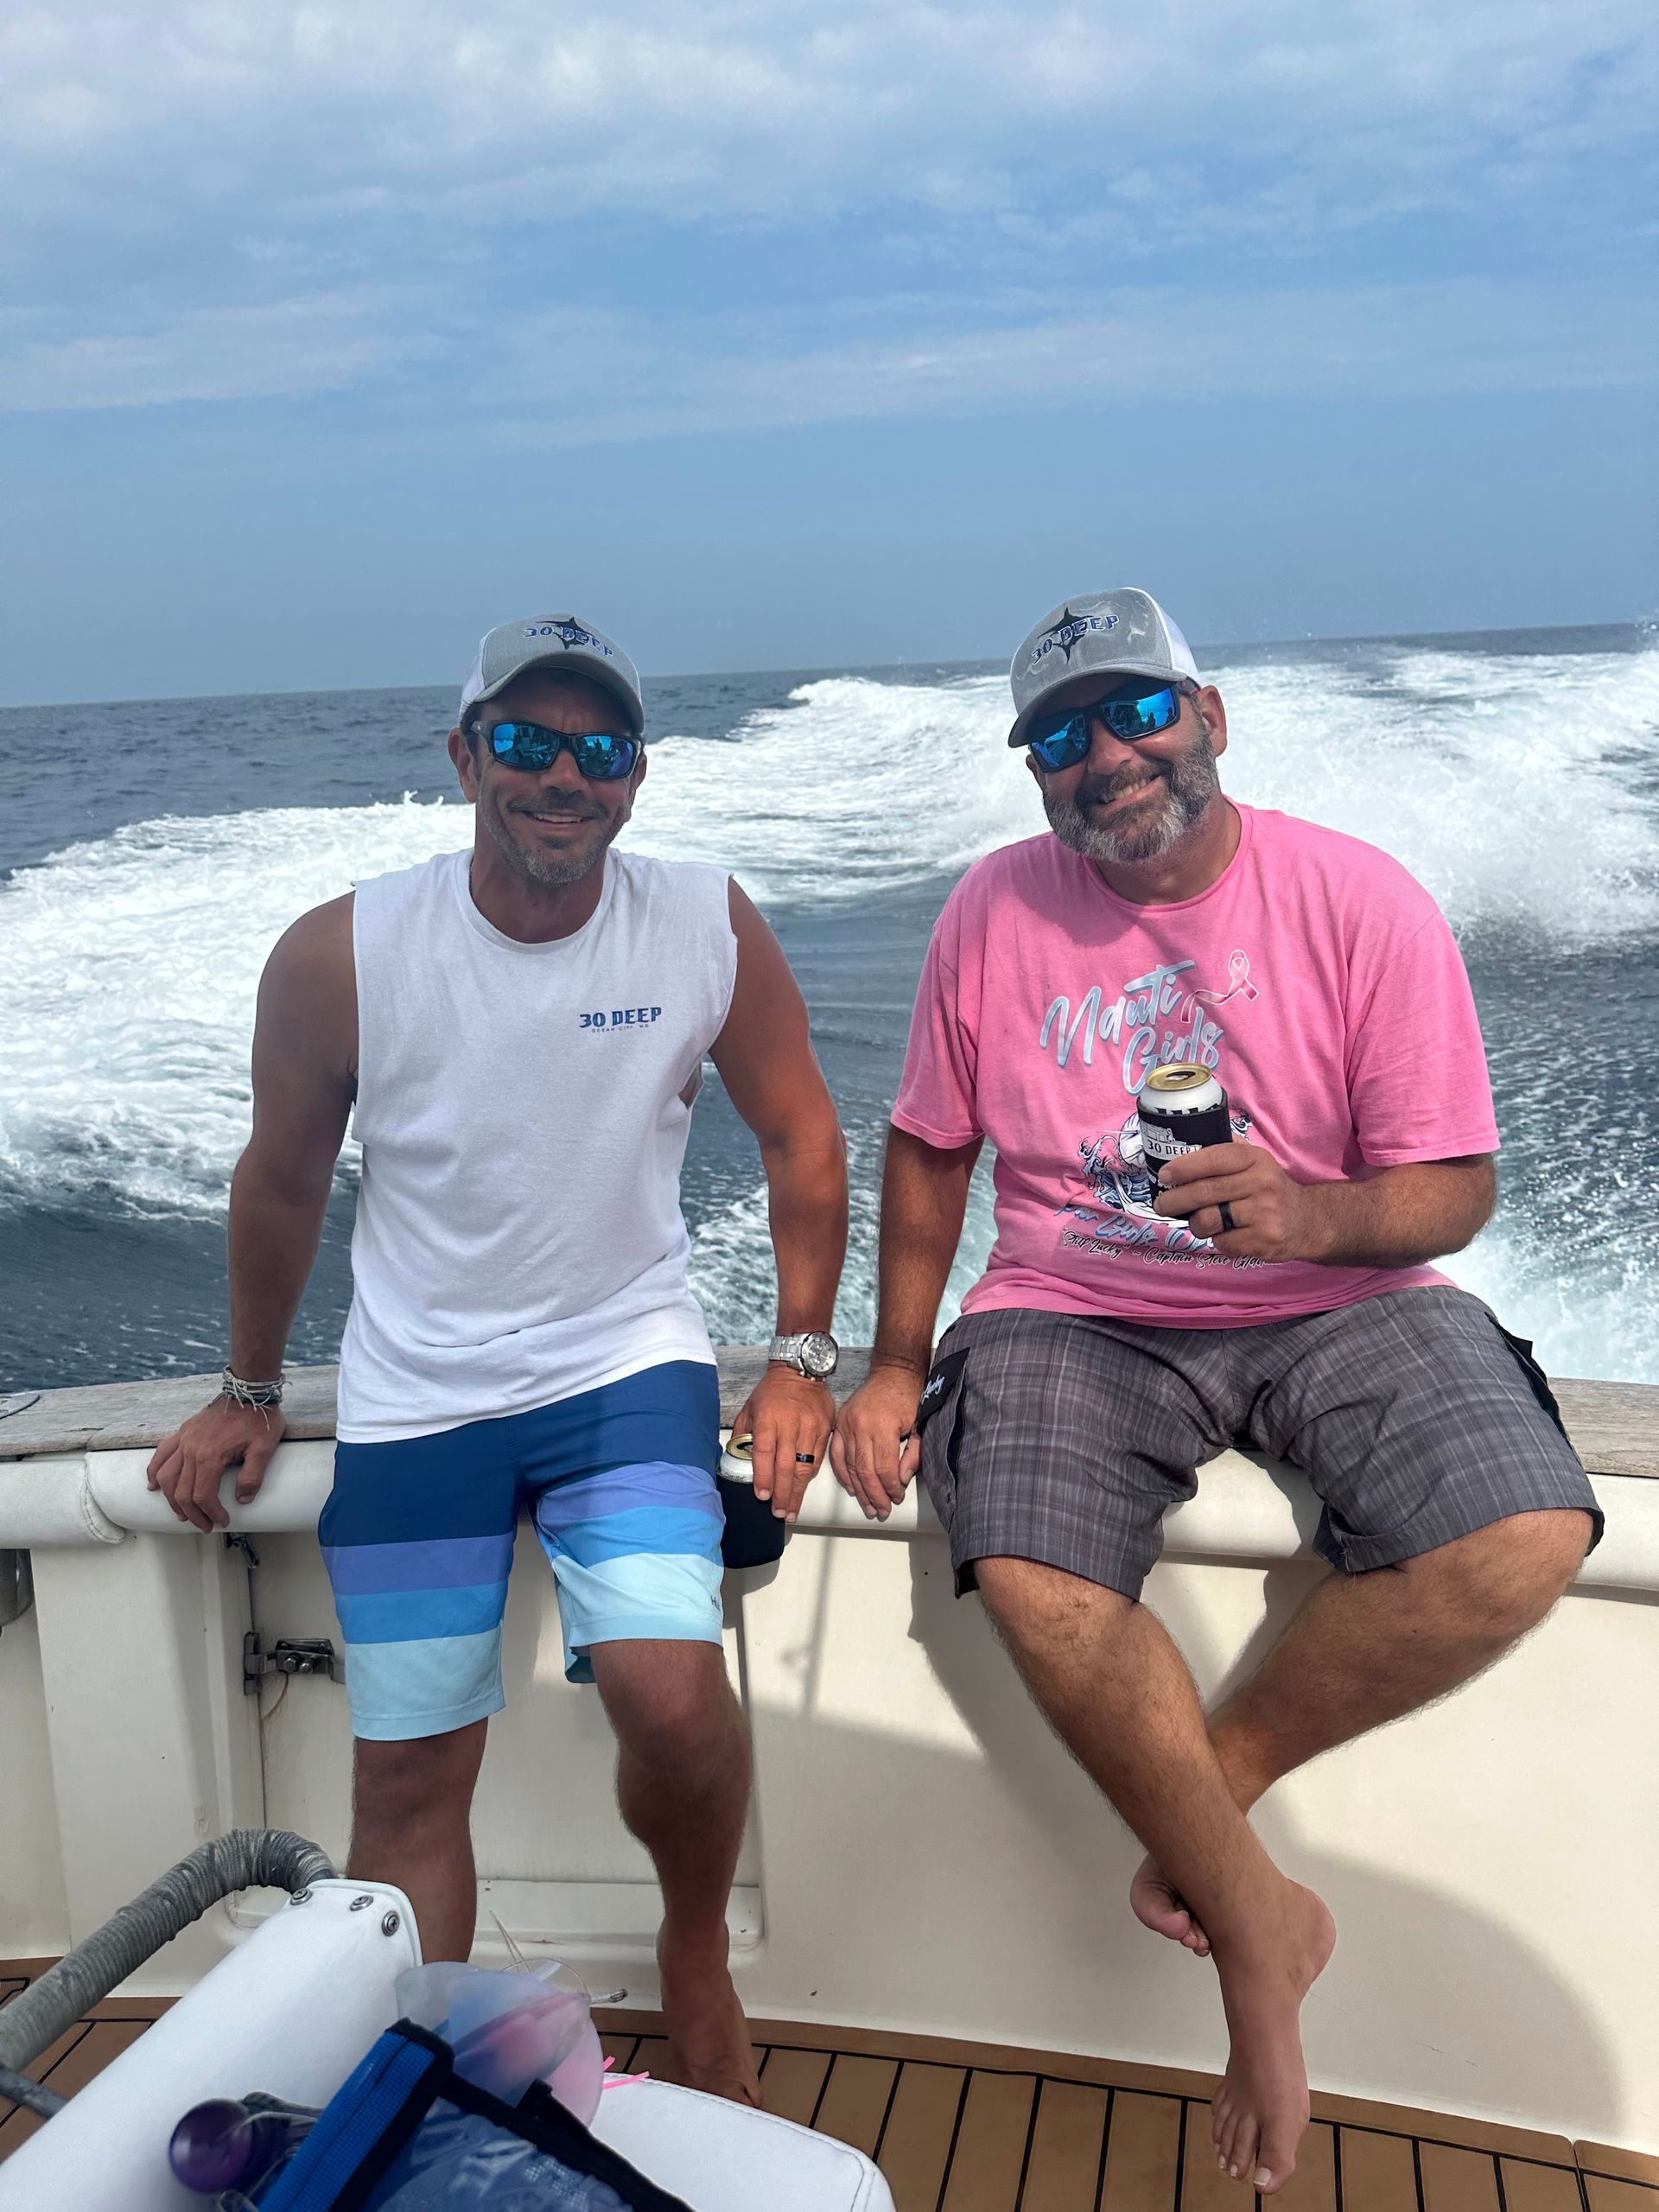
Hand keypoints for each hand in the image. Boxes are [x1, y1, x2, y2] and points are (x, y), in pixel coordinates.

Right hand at [145, 1397, 286, 1532]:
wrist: (249, 1391)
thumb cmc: (258, 1419)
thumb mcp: (265, 1448)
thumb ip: (253, 1477)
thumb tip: (242, 1499)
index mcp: (210, 1456)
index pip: (202, 1495)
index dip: (211, 1513)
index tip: (222, 1521)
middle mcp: (191, 1449)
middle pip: (182, 1491)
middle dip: (193, 1513)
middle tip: (205, 1525)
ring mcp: (184, 1440)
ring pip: (166, 1476)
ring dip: (171, 1498)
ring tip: (182, 1513)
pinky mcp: (183, 1432)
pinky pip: (161, 1454)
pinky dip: (154, 1471)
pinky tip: (153, 1485)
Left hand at [730, 1365, 835, 1520]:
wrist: (801, 1371)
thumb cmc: (771, 1392)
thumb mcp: (750, 1408)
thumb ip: (743, 1434)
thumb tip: (737, 1459)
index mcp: (768, 1418)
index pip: (765, 1453)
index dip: (763, 1476)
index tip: (762, 1495)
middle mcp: (790, 1423)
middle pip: (786, 1465)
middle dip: (782, 1493)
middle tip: (779, 1513)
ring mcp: (810, 1427)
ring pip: (804, 1466)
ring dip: (797, 1491)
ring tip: (791, 1510)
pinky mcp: (824, 1429)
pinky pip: (817, 1459)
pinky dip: (809, 1477)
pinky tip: (802, 1489)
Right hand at [829, 1363, 923, 1521]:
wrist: (892, 1372)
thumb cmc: (909, 1398)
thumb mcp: (920, 1425)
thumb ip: (913, 1455)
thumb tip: (901, 1480)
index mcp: (883, 1426)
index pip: (884, 1468)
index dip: (891, 1488)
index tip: (897, 1498)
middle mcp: (860, 1426)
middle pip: (865, 1471)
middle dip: (874, 1495)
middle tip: (881, 1512)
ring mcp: (846, 1424)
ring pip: (849, 1466)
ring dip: (859, 1490)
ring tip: (868, 1507)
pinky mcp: (839, 1423)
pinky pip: (837, 1455)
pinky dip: (843, 1474)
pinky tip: (852, 1488)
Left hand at [1153, 1140, 1328, 1262]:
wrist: (1308, 1221)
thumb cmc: (1269, 1188)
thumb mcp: (1256, 1161)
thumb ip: (1228, 1150)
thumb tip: (1187, 1140)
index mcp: (1255, 1159)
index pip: (1214, 1158)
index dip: (1184, 1167)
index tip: (1164, 1175)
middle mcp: (1261, 1183)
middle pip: (1205, 1192)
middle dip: (1175, 1200)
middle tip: (1161, 1205)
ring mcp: (1264, 1214)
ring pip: (1208, 1220)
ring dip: (1195, 1224)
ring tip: (1197, 1222)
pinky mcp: (1263, 1240)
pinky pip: (1222, 1242)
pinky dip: (1217, 1240)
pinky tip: (1225, 1234)